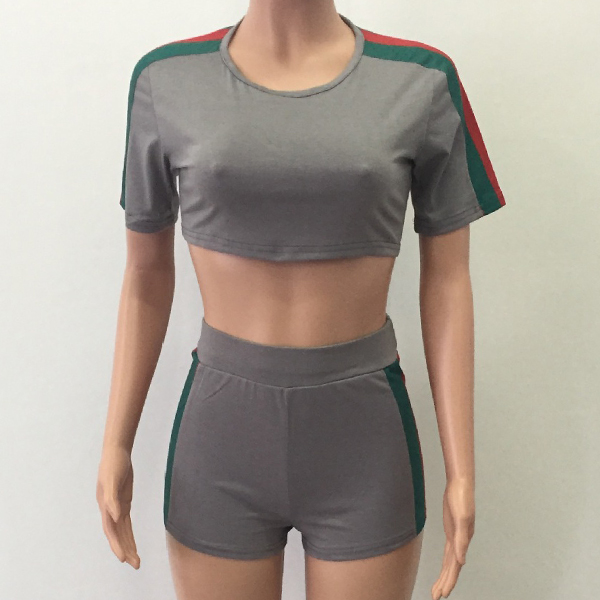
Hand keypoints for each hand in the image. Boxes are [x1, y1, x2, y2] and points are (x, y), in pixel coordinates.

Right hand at [96, 445, 140, 568]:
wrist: (117, 451)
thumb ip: (113, 498)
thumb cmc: (114, 464)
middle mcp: (109, 509)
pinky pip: (126, 522)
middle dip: (125, 550)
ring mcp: (116, 506)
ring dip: (128, 545)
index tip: (124, 558)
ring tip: (136, 560)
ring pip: (122, 530)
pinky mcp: (123, 501)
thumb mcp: (113, 479)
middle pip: (117, 534)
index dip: (116, 544)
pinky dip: (129, 533)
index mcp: (105, 505)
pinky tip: (133, 542)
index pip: (111, 530)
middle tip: (136, 564)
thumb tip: (116, 516)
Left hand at [431, 477, 474, 598]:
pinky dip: (447, 561)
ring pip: (450, 561)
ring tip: (438, 588)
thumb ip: (462, 540)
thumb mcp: (462, 518)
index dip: (449, 581)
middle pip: (452, 567)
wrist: (460, 483)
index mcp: (462, 540)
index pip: (454, 567)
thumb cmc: (462, 498)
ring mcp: (456, 536)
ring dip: (445, 575)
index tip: (442, 594)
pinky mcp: (452, 529)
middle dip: (445, 583)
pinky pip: (449, 550)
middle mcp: (460, 541)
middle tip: (436, 596)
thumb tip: (461, 561)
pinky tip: (446, 567)